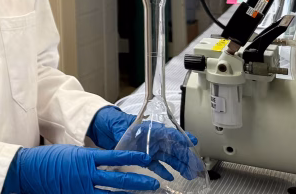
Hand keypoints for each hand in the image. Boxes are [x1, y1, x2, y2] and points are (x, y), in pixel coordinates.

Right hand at [1, 145, 158, 193]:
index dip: (131, 158)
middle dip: (138, 182)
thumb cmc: (49, 159)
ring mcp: (82, 189)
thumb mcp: (72, 153)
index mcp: (85, 158)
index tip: (145, 158)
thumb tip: (107, 162)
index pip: (114, 157)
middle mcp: (86, 175)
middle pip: (118, 180)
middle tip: (153, 183)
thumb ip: (90, 159)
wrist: (29, 170)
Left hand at [87, 107, 202, 181]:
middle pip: (172, 148)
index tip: (193, 142)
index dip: (182, 137)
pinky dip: (163, 170)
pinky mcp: (141, 156)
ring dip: (178, 166)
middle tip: (196, 166)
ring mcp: (147, 148)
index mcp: (148, 128)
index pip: (169, 132)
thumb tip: (131, 140)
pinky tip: (170, 177)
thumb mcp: (119, 125)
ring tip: (189, 174)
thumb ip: (127, 134)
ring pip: (167, 157)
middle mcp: (151, 138)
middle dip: (186, 157)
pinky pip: (155, 165)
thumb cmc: (110, 120)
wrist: (99, 125)